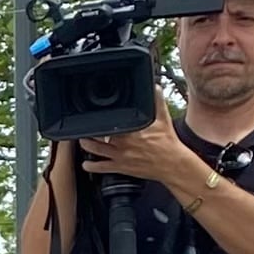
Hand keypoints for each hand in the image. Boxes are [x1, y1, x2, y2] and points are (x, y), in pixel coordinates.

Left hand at [75, 114, 206, 194]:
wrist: (172, 163)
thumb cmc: (168, 142)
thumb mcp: (163, 118)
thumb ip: (157, 101)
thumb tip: (155, 86)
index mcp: (132, 129)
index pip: (111, 121)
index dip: (101, 118)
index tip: (94, 114)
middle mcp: (124, 143)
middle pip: (99, 135)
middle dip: (90, 131)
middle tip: (84, 127)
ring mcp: (121, 156)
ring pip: (96, 150)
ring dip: (86, 145)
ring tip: (82, 141)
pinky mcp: (121, 168)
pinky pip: (102, 168)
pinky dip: (91, 166)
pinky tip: (86, 164)